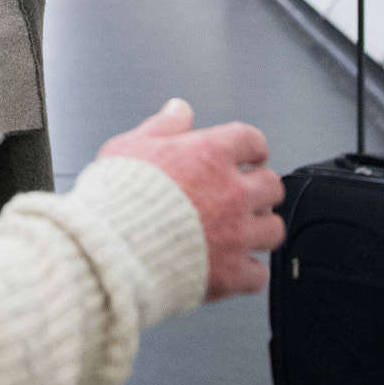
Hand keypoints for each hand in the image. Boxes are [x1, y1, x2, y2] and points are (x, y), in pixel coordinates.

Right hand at [99, 99, 284, 301]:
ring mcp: (236, 233)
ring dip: (260, 229)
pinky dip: (249, 272)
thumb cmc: (115, 199)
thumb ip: (162, 126)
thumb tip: (179, 110)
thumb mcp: (129, 147)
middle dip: (259, 189)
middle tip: (245, 195)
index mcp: (210, 155)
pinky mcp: (231, 272)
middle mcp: (231, 192)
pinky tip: (236, 267)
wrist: (110, 249)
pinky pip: (259, 274)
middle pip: (271, 185)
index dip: (251, 148)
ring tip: (243, 231)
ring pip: (273, 229)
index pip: (251, 140)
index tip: (250, 156)